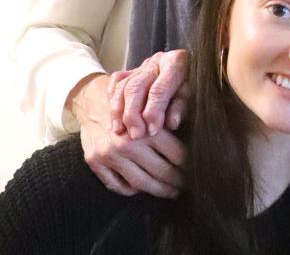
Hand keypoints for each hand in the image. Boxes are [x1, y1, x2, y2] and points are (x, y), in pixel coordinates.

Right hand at [68, 73, 184, 197]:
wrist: (92, 99)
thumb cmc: (129, 100)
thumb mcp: (153, 104)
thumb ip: (171, 121)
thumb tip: (194, 142)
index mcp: (147, 129)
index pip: (177, 155)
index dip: (189, 166)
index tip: (197, 171)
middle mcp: (127, 144)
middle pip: (161, 171)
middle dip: (178, 181)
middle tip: (188, 185)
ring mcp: (109, 155)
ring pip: (140, 183)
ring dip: (159, 190)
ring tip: (171, 192)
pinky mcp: (95, 162)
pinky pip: (117, 185)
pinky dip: (132, 190)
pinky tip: (144, 188)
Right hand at [110, 50, 188, 138]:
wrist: (184, 71)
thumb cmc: (190, 87)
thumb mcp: (189, 97)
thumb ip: (178, 108)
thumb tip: (171, 123)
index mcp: (175, 62)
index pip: (159, 89)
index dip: (154, 111)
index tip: (152, 130)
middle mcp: (157, 60)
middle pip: (135, 87)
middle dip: (133, 114)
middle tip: (136, 135)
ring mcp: (141, 65)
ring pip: (122, 87)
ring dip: (119, 112)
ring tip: (120, 132)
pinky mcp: (129, 71)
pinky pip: (115, 85)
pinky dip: (113, 103)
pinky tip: (114, 119)